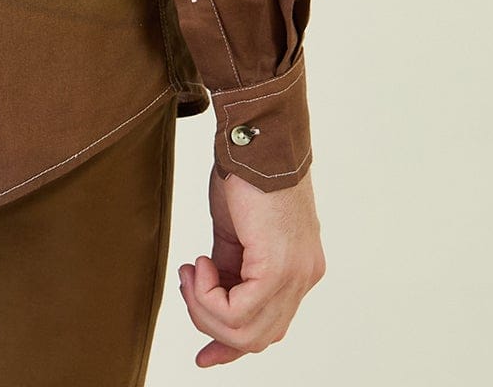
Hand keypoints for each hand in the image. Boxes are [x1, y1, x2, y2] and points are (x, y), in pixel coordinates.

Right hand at [175, 161, 326, 364]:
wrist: (254, 136)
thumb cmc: (245, 172)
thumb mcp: (234, 232)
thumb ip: (229, 267)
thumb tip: (211, 295)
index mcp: (296, 270)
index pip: (268, 328)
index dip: (231, 347)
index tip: (204, 356)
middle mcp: (303, 278)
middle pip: (255, 338)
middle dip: (209, 322)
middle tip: (189, 283)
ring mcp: (295, 276)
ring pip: (244, 332)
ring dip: (205, 308)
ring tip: (192, 271)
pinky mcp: (278, 268)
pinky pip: (238, 311)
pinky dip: (209, 295)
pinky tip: (200, 264)